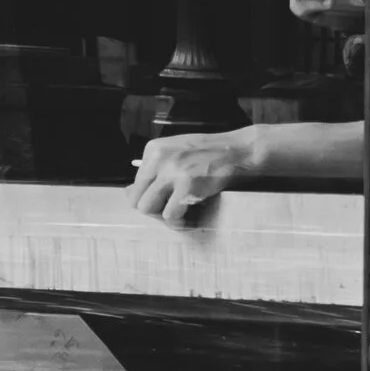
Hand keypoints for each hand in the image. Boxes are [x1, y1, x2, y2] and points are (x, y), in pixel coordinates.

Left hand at [130, 128, 262, 226]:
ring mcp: (172, 172)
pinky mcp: (187, 186)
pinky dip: (179, 220)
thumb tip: (129, 192)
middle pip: (136, 198)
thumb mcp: (177, 153)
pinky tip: (190, 214)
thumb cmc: (210, 153)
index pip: (135, 184)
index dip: (150, 196)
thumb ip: (155, 170)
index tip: (165, 198)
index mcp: (153, 149)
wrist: (240, 150)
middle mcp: (159, 159)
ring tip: (180, 211)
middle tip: (170, 209)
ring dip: (163, 215)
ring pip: (148, 208)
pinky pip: (170, 215)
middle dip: (152, 208)